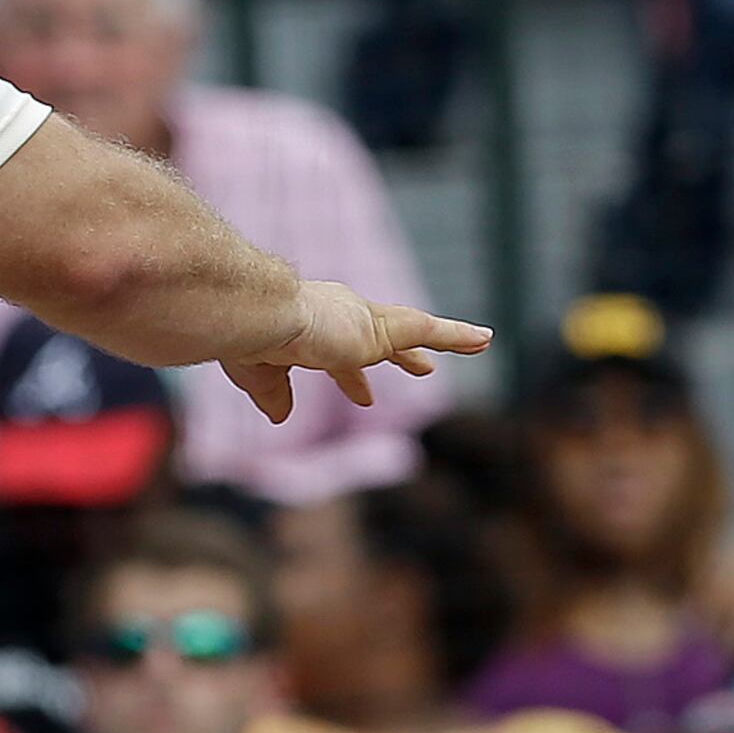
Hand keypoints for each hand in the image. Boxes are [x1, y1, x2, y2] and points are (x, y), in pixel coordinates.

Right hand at [218, 282, 491, 418]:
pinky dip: (458, 335)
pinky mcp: (379, 329)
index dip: (351, 378)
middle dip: (403, 355)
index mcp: (310, 331)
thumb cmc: (248, 339)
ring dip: (446, 338)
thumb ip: (273, 393)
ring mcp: (363, 322)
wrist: (259, 316)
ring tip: (480, 342)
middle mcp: (340, 319)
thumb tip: (281, 416)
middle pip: (382, 339)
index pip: (338, 357)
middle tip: (423, 367)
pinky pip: (429, 329)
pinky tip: (484, 340)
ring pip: (414, 329)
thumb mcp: (258, 374)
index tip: (365, 396)